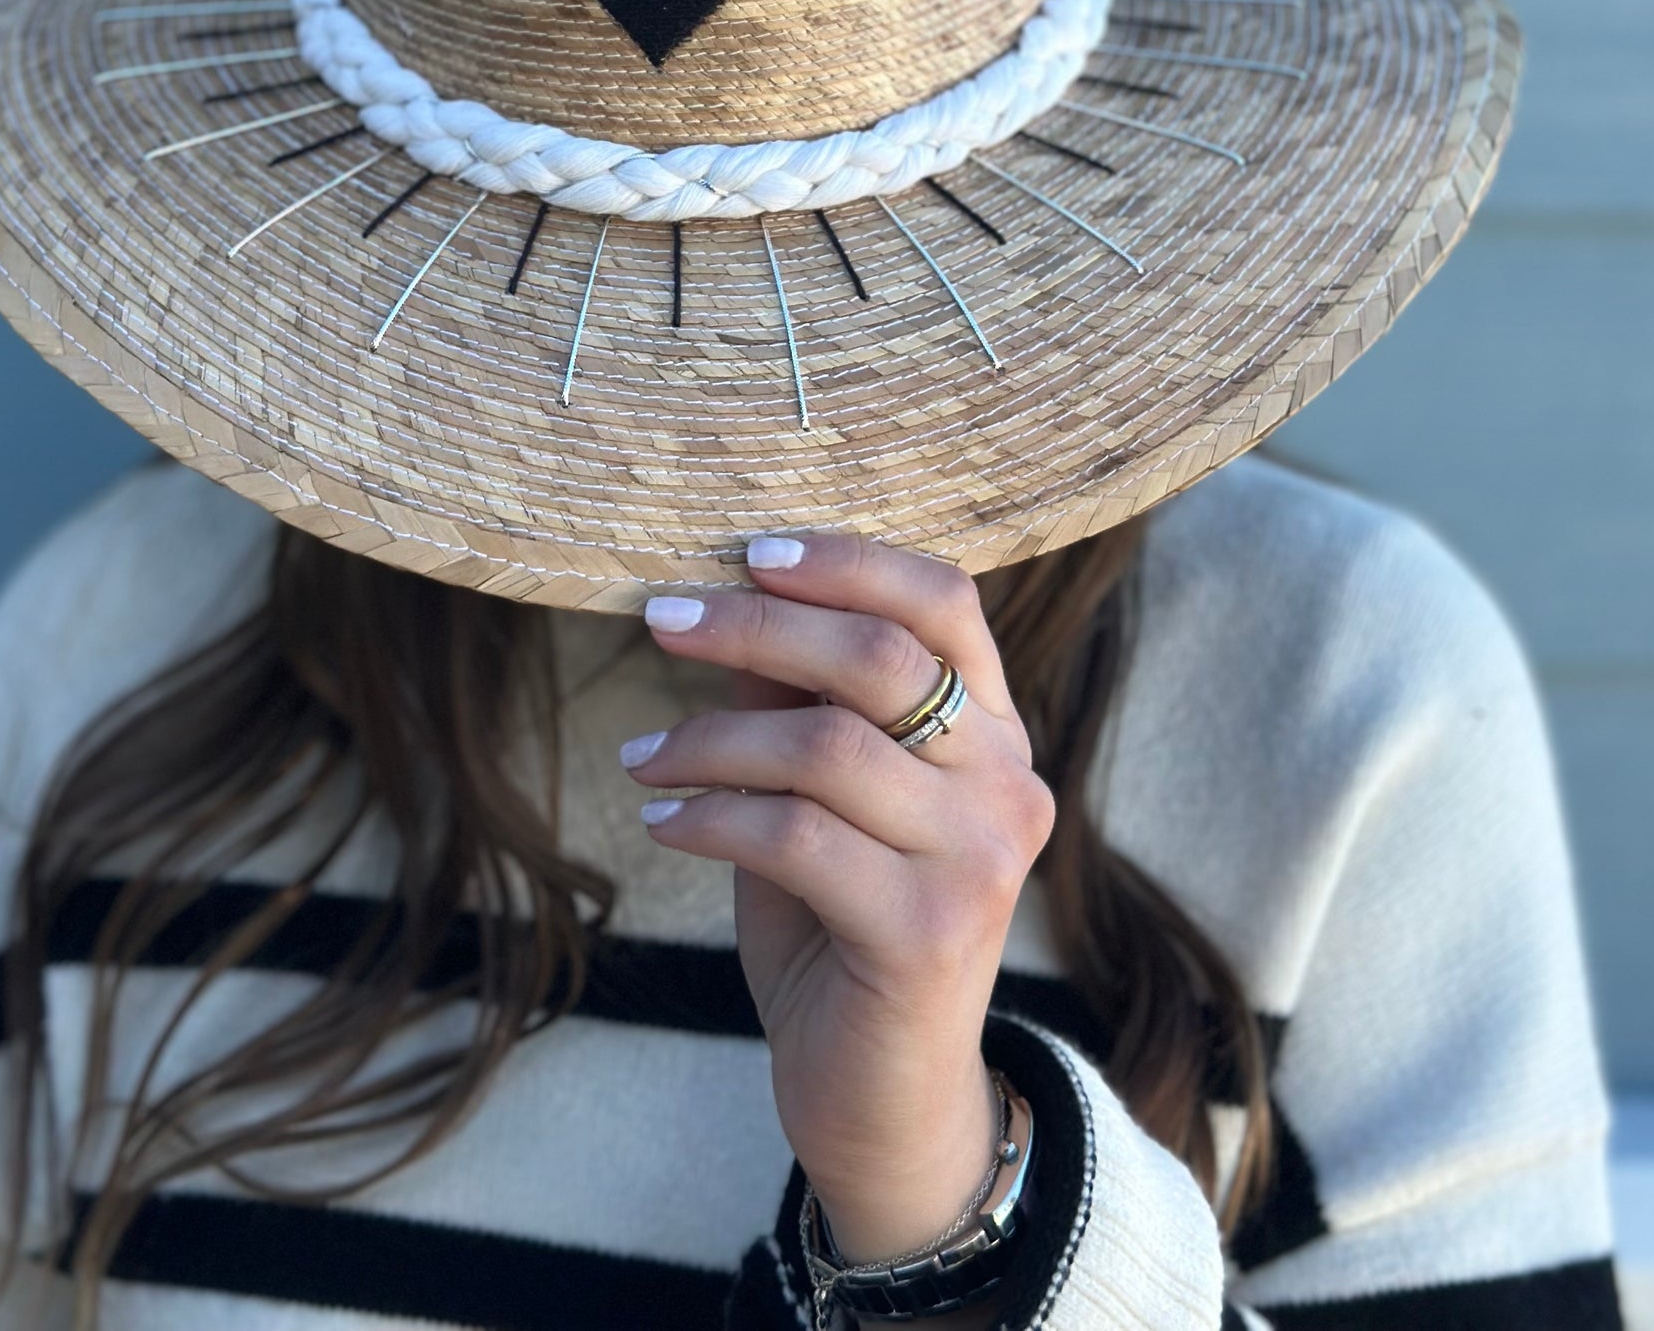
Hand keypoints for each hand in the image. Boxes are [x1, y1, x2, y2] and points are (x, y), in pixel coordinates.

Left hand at [622, 532, 1051, 1267]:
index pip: (943, 599)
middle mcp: (1009, 782)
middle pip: (880, 656)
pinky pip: (795, 835)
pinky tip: (665, 823)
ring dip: (710, 737)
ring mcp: (980, 857)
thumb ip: (796, 698)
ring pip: (826, 744)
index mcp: (994, 730)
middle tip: (662, 620)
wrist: (881, 1101)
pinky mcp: (929, 929)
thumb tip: (728, 598)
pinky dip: (709, 817)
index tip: (748, 552)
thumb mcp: (819, 793)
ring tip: (644, 757)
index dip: (846, 559)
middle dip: (756, 625)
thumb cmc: (838, 926)